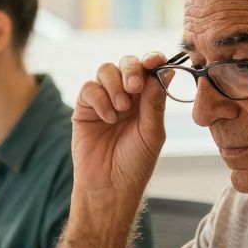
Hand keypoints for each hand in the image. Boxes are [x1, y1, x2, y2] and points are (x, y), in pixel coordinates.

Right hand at [72, 52, 170, 194]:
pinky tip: (108, 119)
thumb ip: (154, 102)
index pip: (150, 70)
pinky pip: (89, 89)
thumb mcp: (152, 133)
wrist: (110, 187)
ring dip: (115, 85)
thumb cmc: (135, 164)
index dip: (153, 59)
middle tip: (135, 86)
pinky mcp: (84, 109)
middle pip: (127, 63)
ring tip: (120, 109)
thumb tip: (163, 71)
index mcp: (147, 100)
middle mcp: (126, 96)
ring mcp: (104, 101)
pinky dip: (100, 99)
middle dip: (131, 69)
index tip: (155, 60)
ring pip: (106, 70)